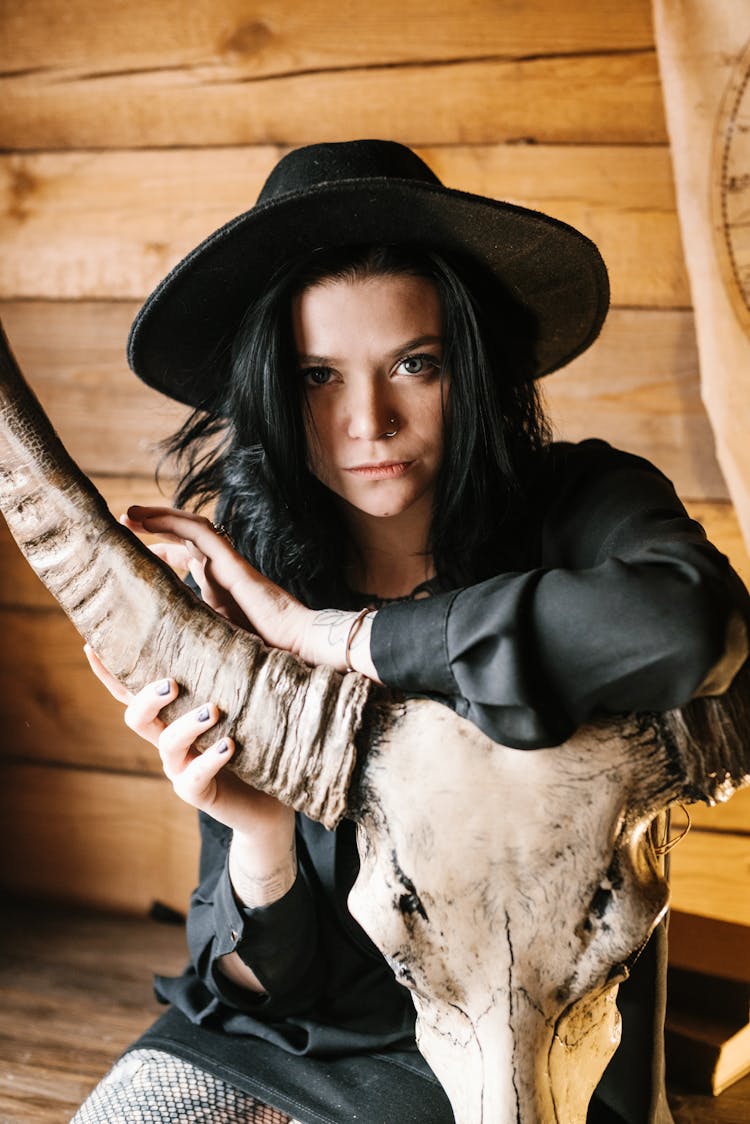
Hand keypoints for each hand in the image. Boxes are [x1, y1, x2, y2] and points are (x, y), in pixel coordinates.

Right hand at [83, 646, 295, 861]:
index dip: (109, 673)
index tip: (91, 645)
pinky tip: (229, 746)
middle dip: (148, 698)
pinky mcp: (199, 792)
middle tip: (172, 683)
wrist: (274, 795)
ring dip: (187, 725)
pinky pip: (195, 778)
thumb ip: (224, 667)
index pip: (133, 691)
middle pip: (137, 717)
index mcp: (172, 714)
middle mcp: (169, 740)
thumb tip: (219, 616)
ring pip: (166, 745)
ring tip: (213, 712)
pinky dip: (210, 760)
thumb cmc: (256, 736)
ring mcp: (180, 767)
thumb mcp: (240, 697)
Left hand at [123, 505, 312, 652]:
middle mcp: (222, 572)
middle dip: (154, 528)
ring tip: (129, 514)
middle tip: (124, 524)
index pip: (187, 559)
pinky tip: (147, 519)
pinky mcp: (233, 563)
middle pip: (185, 538)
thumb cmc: (263, 657)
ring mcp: (228, 565)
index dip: (159, 552)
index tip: (131, 555)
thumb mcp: (214, 644)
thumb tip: (159, 648)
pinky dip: (173, 521)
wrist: (298, 653)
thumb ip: (193, 635)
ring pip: (191, 527)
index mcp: (218, 589)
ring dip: (159, 517)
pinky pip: (201, 532)